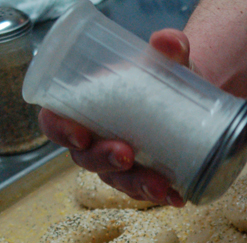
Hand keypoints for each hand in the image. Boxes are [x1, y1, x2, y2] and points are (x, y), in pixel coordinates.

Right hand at [38, 29, 195, 206]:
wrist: (190, 99)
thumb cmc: (161, 78)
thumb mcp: (164, 62)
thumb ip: (167, 49)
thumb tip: (170, 42)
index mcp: (85, 107)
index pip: (55, 122)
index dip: (61, 131)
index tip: (81, 136)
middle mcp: (95, 140)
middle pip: (86, 158)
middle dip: (104, 161)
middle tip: (127, 156)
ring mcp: (118, 163)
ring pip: (118, 181)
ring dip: (137, 186)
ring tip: (160, 186)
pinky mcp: (142, 177)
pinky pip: (145, 191)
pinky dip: (162, 195)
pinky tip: (177, 196)